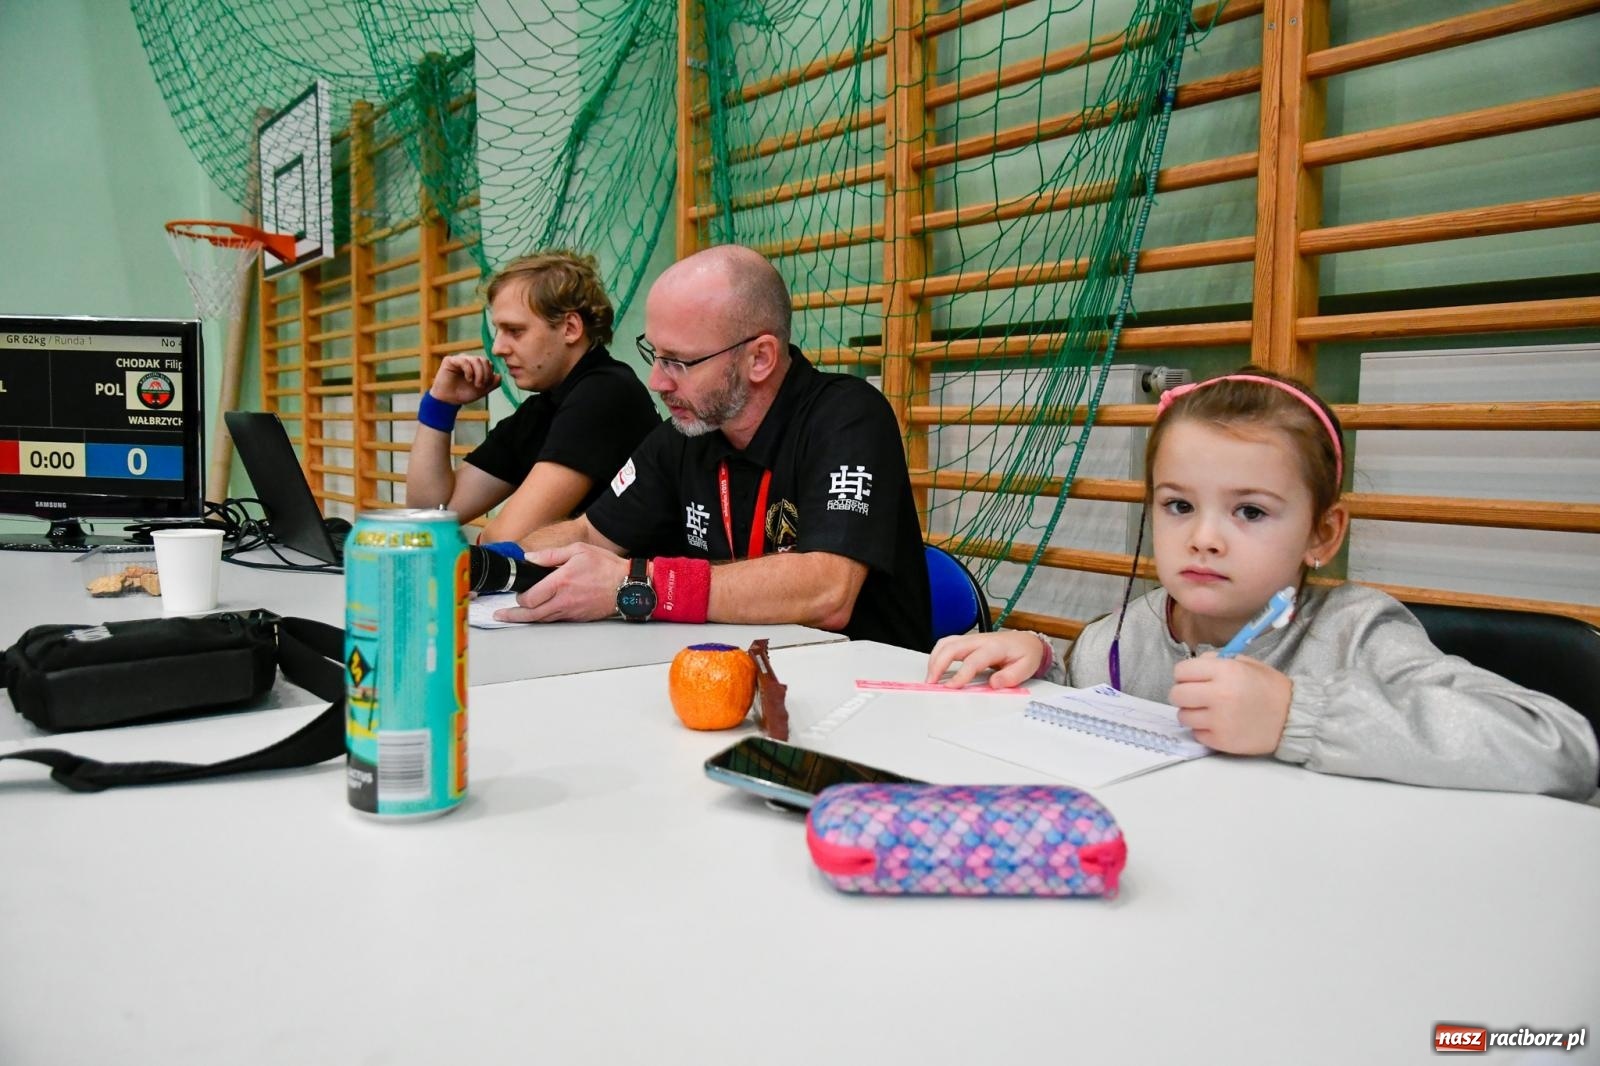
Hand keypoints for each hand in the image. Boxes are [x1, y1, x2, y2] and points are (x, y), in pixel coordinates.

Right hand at [428, 354, 500, 405]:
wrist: (449, 401)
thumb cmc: (464, 394)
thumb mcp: (483, 390)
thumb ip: (493, 383)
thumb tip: (499, 375)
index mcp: (476, 366)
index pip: (488, 364)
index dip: (490, 374)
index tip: (486, 386)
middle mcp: (468, 361)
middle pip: (484, 360)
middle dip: (485, 374)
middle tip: (480, 386)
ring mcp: (460, 359)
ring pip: (476, 360)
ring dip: (479, 373)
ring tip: (475, 384)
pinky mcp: (450, 360)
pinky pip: (464, 361)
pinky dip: (469, 371)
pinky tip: (468, 379)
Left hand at [492, 542, 627, 622]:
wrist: (628, 586)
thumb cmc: (606, 566)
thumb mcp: (578, 551)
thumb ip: (551, 555)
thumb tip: (530, 558)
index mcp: (561, 582)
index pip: (531, 597)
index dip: (519, 598)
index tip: (516, 594)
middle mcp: (564, 600)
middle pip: (532, 614)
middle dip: (513, 615)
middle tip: (500, 615)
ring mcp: (571, 612)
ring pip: (543, 620)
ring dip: (526, 620)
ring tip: (513, 618)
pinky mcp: (578, 618)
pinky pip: (556, 620)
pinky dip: (544, 619)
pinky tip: (538, 615)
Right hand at [924, 630, 1045, 688]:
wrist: (1026, 641)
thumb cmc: (1025, 654)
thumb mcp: (1026, 667)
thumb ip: (1011, 676)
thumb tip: (994, 684)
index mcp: (994, 647)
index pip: (973, 660)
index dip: (960, 674)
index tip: (951, 687)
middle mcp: (979, 640)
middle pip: (952, 647)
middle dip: (938, 665)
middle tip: (931, 683)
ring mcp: (971, 639)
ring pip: (946, 643)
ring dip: (934, 659)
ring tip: (930, 677)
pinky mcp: (966, 641)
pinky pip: (946, 643)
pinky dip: (937, 655)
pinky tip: (935, 668)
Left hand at [1168, 654, 1291, 754]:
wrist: (1293, 717)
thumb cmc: (1269, 688)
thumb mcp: (1245, 664)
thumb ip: (1216, 662)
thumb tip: (1193, 667)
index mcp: (1225, 671)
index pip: (1181, 671)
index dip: (1185, 674)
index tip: (1193, 679)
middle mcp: (1219, 695)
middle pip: (1176, 695)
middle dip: (1184, 694)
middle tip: (1197, 696)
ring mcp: (1219, 720)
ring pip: (1183, 716)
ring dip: (1192, 713)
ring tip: (1209, 711)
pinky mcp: (1221, 741)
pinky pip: (1196, 734)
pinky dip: (1203, 730)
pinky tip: (1219, 724)